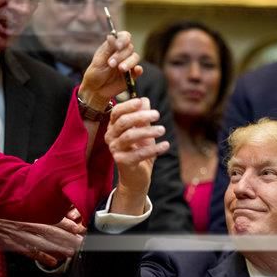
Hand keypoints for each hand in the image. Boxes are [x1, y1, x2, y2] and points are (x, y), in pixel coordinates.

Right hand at [0, 208, 84, 267]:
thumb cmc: (5, 209)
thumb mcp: (23, 204)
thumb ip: (39, 207)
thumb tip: (58, 209)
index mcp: (33, 212)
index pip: (54, 217)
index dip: (68, 224)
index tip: (80, 228)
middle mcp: (29, 223)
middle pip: (53, 231)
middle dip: (68, 238)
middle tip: (81, 242)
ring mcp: (23, 236)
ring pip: (44, 243)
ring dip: (59, 248)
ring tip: (71, 252)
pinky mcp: (15, 246)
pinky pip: (31, 253)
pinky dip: (42, 258)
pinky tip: (52, 263)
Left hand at [79, 31, 142, 110]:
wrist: (95, 90)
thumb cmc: (95, 74)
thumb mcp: (98, 61)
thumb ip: (107, 49)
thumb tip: (112, 35)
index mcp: (114, 47)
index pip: (124, 37)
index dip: (123, 39)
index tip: (118, 46)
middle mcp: (122, 53)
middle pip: (129, 48)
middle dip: (120, 55)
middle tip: (110, 64)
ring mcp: (128, 64)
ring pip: (135, 57)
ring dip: (128, 62)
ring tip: (120, 69)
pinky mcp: (132, 75)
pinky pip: (138, 70)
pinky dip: (138, 69)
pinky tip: (136, 70)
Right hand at [105, 98, 169, 214]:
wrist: (136, 177)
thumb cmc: (139, 150)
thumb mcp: (143, 131)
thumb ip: (143, 117)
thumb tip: (145, 100)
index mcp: (113, 127)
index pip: (117, 112)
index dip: (128, 105)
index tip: (141, 102)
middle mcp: (110, 137)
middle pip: (124, 122)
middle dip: (141, 116)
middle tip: (158, 114)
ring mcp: (115, 150)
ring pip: (130, 136)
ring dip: (148, 131)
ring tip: (162, 130)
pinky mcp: (122, 162)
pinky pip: (138, 153)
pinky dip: (154, 149)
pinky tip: (165, 145)